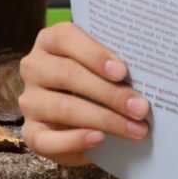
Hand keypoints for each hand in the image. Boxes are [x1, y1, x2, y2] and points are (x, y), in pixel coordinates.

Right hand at [18, 21, 149, 165]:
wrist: (80, 117)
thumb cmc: (96, 81)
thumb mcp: (102, 67)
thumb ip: (114, 65)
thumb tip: (148, 75)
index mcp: (50, 41)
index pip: (65, 38)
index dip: (94, 54)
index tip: (122, 72)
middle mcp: (34, 67)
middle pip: (67, 74)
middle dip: (109, 93)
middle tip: (141, 108)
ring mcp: (30, 101)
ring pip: (62, 108)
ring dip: (104, 119)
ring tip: (135, 128)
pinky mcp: (30, 132)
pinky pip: (47, 140)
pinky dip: (75, 140)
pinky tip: (100, 139)